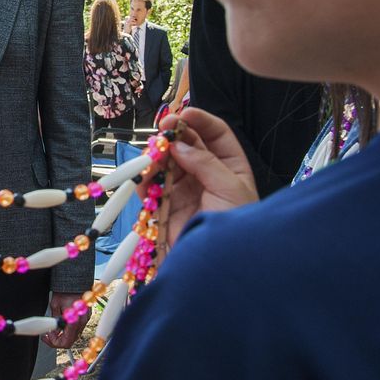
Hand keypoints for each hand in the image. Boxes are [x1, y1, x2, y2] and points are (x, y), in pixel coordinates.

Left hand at [43, 292, 88, 348]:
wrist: (75, 282)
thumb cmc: (65, 291)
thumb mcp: (54, 305)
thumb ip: (54, 320)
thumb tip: (52, 331)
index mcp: (75, 321)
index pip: (65, 342)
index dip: (54, 342)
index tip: (47, 336)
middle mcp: (82, 322)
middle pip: (70, 341)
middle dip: (57, 340)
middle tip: (47, 336)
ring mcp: (85, 320)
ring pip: (73, 336)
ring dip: (62, 336)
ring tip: (52, 331)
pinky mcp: (85, 317)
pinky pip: (76, 329)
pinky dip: (67, 331)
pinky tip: (60, 327)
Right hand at [150, 107, 257, 246]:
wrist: (220, 266)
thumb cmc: (236, 227)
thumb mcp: (229, 188)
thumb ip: (204, 163)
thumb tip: (178, 146)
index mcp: (230, 166)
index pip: (215, 134)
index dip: (200, 120)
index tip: (184, 114)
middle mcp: (206, 174)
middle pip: (187, 144)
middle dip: (174, 135)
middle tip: (163, 129)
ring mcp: (184, 189)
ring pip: (166, 162)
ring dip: (157, 156)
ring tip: (152, 157)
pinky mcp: (166, 206)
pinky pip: (151, 187)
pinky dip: (144, 180)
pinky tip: (144, 177)